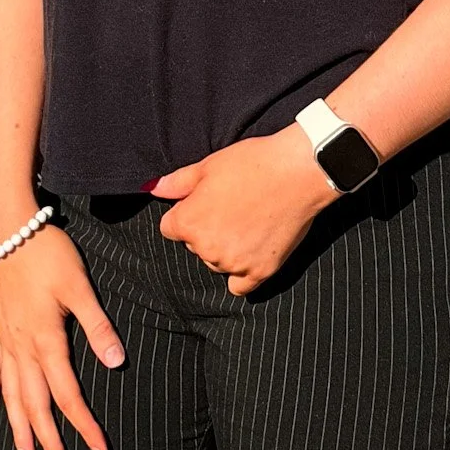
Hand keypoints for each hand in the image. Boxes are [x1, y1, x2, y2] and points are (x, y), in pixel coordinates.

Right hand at [0, 223, 124, 449]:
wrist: (8, 228)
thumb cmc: (49, 253)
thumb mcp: (79, 286)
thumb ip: (97, 326)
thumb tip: (117, 364)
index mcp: (46, 341)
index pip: (68, 396)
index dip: (84, 427)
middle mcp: (22, 349)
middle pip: (36, 408)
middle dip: (49, 445)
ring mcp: (6, 340)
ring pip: (12, 398)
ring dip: (19, 432)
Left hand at [153, 125, 336, 294]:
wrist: (298, 171)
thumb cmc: (253, 162)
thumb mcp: (209, 165)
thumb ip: (176, 182)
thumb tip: (152, 188)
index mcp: (189, 222)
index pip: (171, 228)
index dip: (188, 212)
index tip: (207, 200)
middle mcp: (206, 249)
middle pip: (195, 245)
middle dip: (207, 229)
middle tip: (233, 206)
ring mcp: (233, 264)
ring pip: (217, 263)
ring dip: (225, 249)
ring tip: (248, 220)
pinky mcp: (260, 272)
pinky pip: (239, 286)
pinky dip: (242, 272)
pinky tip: (252, 250)